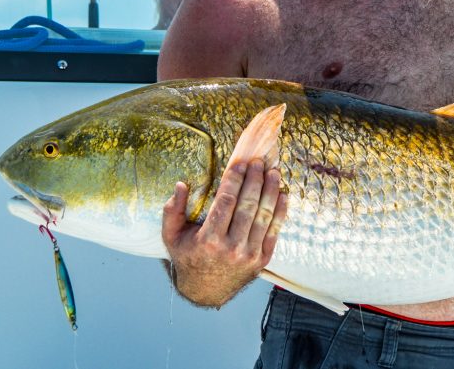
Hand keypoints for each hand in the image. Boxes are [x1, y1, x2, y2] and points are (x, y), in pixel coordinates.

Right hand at [161, 158, 287, 307]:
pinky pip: (274, 231)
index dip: (234, 180)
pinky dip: (280, 211)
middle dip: (254, 180)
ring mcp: (249, 254)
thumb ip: (172, 210)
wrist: (206, 291)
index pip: (226, 201)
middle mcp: (231, 247)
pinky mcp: (262, 259)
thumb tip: (180, 185)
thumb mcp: (172, 236)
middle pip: (248, 205)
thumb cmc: (188, 258)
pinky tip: (282, 194)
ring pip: (264, 216)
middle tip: (259, 163)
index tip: (239, 164)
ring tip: (273, 173)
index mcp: (209, 239)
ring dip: (271, 191)